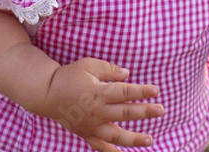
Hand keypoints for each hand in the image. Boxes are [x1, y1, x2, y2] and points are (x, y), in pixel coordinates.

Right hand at [43, 57, 163, 150]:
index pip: (125, 93)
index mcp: (98, 93)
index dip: (141, 92)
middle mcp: (97, 111)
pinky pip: (100, 146)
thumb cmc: (70, 75)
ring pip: (116, 136)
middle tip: (161, 110)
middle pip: (125, 114)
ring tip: (150, 139)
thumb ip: (109, 69)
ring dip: (134, 138)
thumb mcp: (89, 65)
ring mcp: (91, 125)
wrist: (47, 93)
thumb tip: (127, 75)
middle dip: (145, 112)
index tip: (156, 90)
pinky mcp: (85, 133)